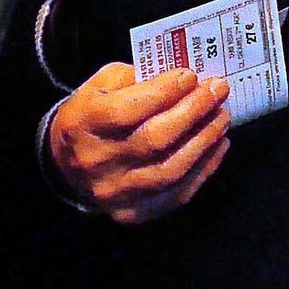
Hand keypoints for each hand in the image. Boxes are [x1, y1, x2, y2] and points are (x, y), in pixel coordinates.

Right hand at [49, 62, 231, 224]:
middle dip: (193, 112)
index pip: (127, 110)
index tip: (191, 76)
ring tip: (222, 117)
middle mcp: (97, 161)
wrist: (65, 164)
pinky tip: (217, 146)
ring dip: (204, 142)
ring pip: (170, 170)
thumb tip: (181, 81)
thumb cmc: (90, 116)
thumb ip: (135, 78)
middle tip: (218, 90)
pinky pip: (176, 195)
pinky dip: (203, 170)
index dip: (165, 92)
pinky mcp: (132, 212)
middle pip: (154, 140)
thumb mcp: (99, 86)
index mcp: (83, 124)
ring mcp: (115, 192)